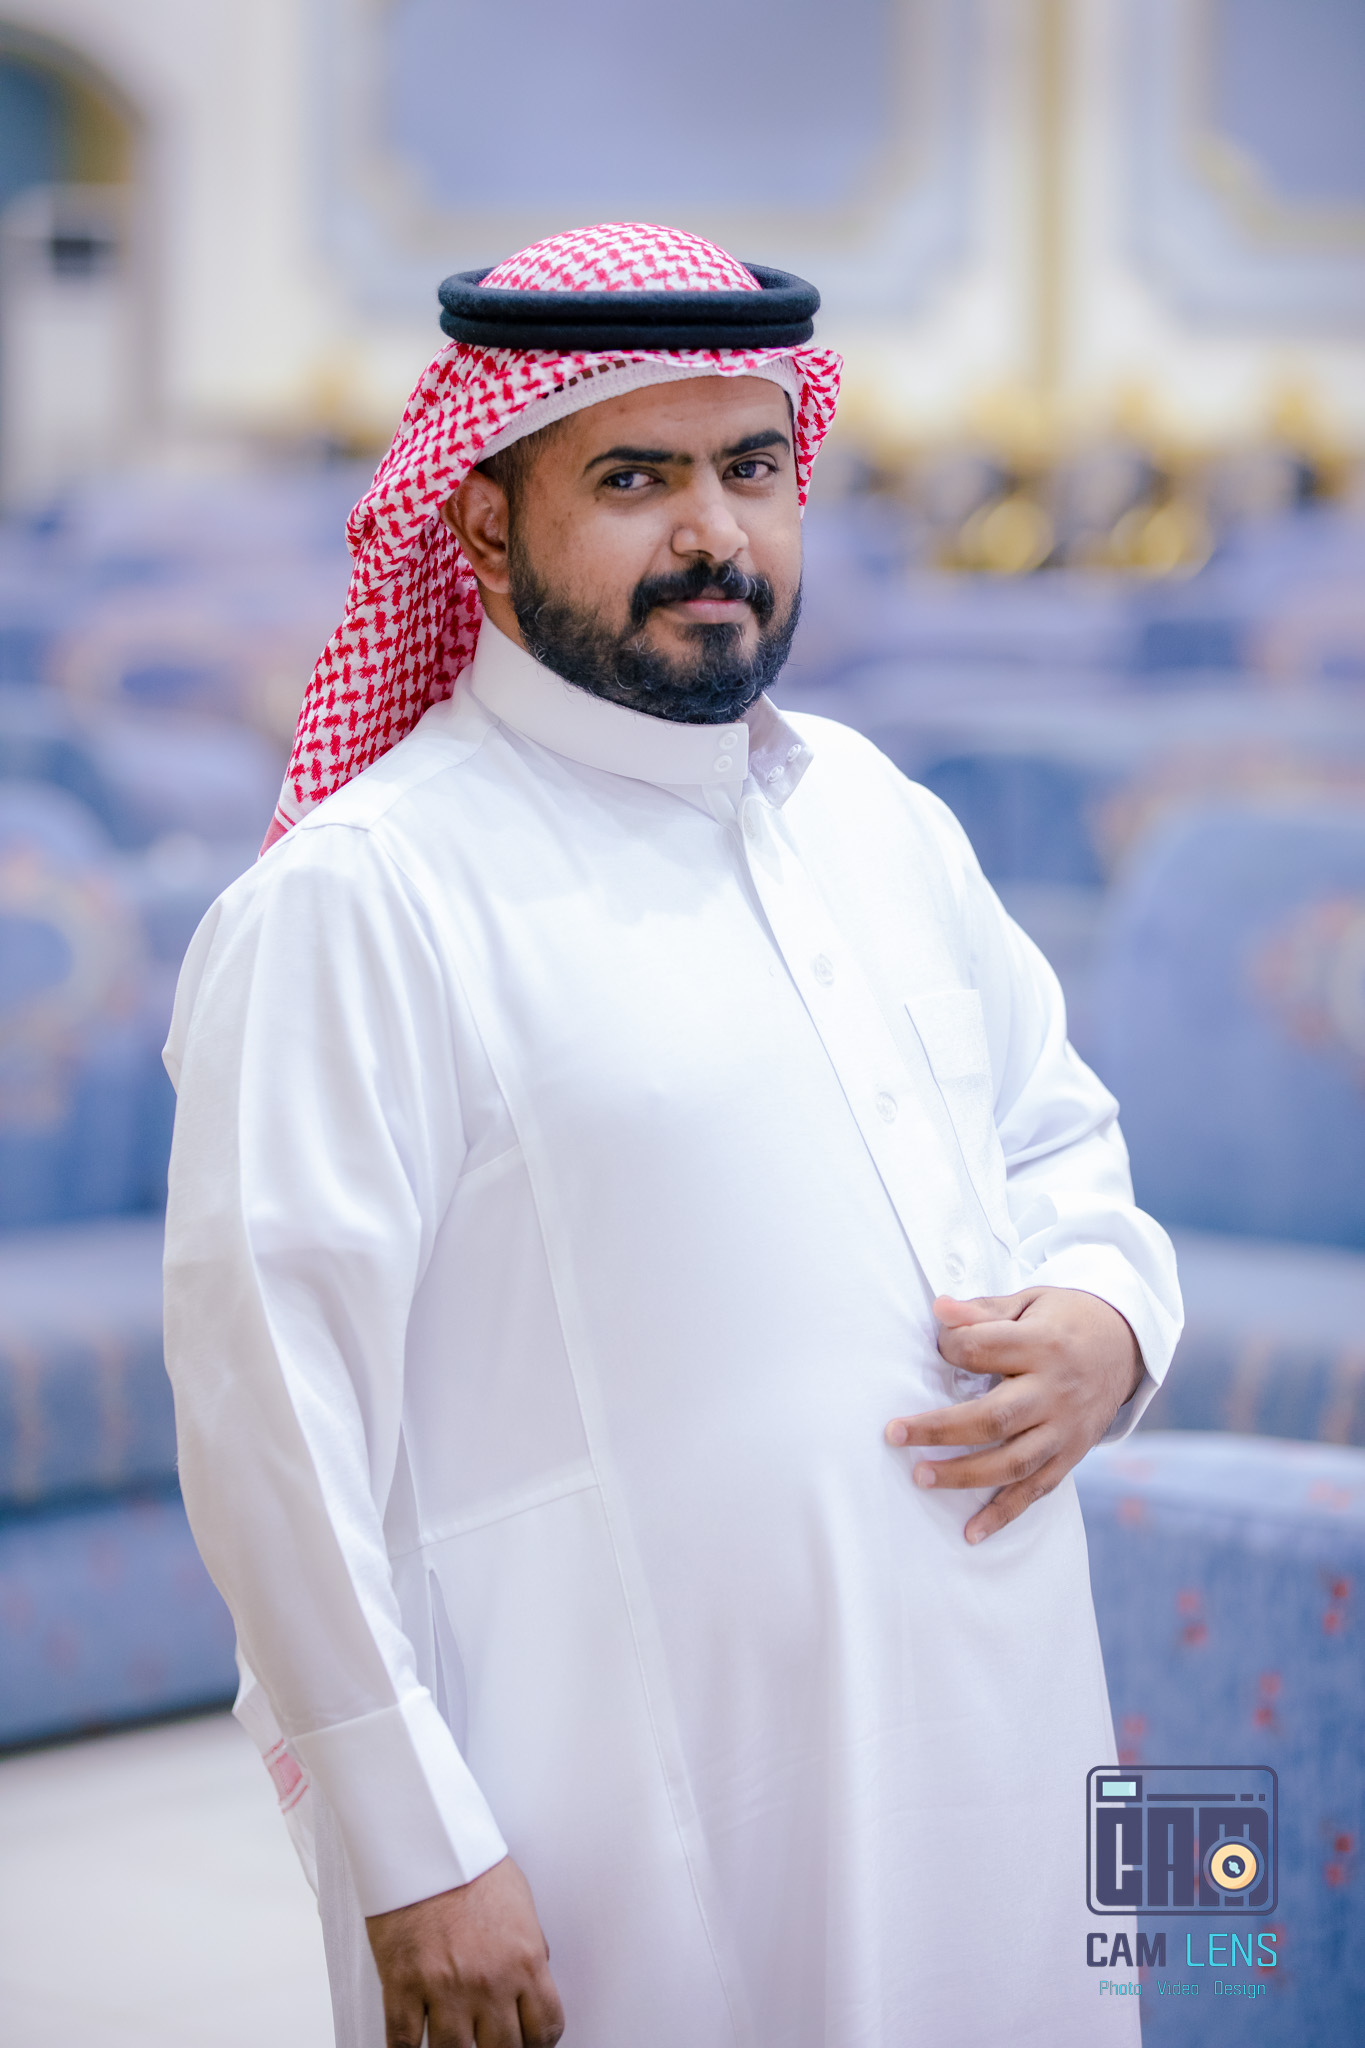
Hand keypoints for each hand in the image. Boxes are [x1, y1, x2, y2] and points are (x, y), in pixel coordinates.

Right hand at [365, 1855, 564, 2047]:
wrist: (423, 1840)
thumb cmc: (468, 1863)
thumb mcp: (520, 1903)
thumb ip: (530, 1947)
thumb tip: (535, 1978)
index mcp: (524, 1959)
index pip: (545, 2029)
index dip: (538, 2044)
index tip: (528, 2043)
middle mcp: (489, 1980)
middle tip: (490, 2042)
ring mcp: (445, 1987)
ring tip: (454, 2041)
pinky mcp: (403, 1984)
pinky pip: (404, 2042)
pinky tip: (413, 2046)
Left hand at [884, 1286, 1142, 1544]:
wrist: (1125, 1344)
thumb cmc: (1063, 1319)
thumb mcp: (1028, 1301)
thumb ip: (983, 1310)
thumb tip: (938, 1310)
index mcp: (1044, 1344)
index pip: (983, 1350)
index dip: (950, 1348)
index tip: (938, 1348)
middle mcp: (1056, 1391)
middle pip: (994, 1418)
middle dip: (941, 1430)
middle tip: (895, 1434)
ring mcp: (1066, 1429)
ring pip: (1012, 1462)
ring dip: (964, 1474)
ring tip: (921, 1476)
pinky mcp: (1071, 1455)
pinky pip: (1036, 1490)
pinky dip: (1004, 1514)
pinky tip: (972, 1533)